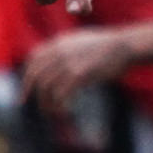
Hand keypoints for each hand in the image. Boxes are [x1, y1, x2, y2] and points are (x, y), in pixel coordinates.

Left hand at [20, 26, 135, 113]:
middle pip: (36, 74)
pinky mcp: (79, 74)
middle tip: (27, 104)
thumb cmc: (109, 46)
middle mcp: (59, 51)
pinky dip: (59, 105)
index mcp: (59, 43)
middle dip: (29, 91)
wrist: (125, 45)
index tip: (27, 88)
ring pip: (46, 87)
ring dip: (46, 102)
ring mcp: (68, 62)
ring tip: (51, 111)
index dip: (27, 75)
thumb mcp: (82, 41)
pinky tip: (64, 111)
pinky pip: (61, 94)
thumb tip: (57, 62)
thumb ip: (67, 49)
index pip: (33, 59)